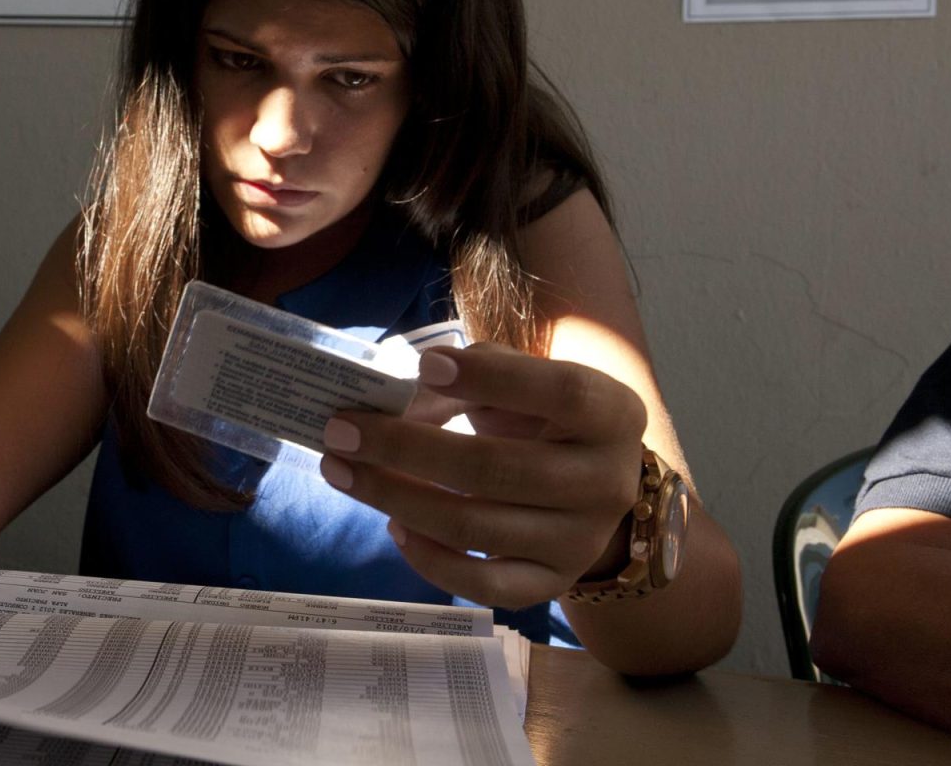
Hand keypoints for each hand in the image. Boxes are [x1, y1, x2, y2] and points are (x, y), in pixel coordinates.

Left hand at [318, 342, 645, 608]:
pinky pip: (482, 586)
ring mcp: (580, 542)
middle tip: (339, 430)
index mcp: (611, 414)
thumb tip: (402, 395)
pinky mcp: (551, 584)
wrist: (591, 486)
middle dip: (404, 448)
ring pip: (475, 528)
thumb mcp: (525, 379)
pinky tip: (393, 526)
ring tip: (341, 470)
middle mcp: (606, 482)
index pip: (560, 392)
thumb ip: (474, 373)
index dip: (491, 378)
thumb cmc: (543, 416)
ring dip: (394, 498)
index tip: (423, 365)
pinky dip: (429, 559)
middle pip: (495, 469)